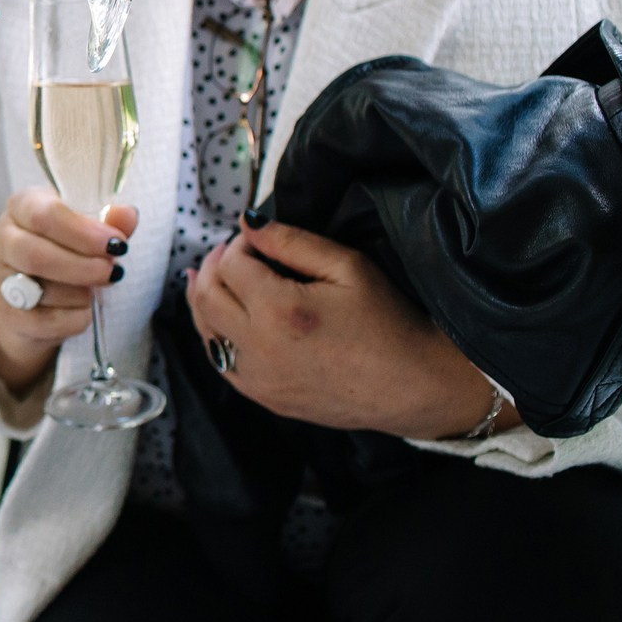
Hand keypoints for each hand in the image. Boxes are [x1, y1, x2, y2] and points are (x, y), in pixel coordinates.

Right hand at [0, 187, 137, 395]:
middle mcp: (3, 239)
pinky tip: (82, 309)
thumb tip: (127, 215)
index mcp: (21, 206)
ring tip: (94, 289)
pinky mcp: (6, 315)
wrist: (30, 295)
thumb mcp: (84, 229)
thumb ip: (108, 221)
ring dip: (80, 293)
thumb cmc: (61, 250)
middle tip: (113, 272)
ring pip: (41, 290)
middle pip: (35, 255)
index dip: (83, 232)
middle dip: (82, 267)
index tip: (116, 244)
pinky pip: (45, 321)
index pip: (44, 215)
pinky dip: (74, 318)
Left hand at [186, 220, 507, 439]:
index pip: (228, 264)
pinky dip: (216, 335)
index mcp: (278, 312)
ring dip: (206, 299)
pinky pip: (220, 361)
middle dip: (214, 266)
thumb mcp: (348, 267)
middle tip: (234, 254)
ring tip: (220, 278)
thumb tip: (247, 223)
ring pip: (204, 330)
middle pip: (205, 295)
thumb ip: (290, 240)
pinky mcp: (265, 398)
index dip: (238, 244)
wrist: (417, 385)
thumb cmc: (392, 325)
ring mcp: (259, 379)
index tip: (257, 240)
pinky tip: (228, 319)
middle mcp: (259, 348)